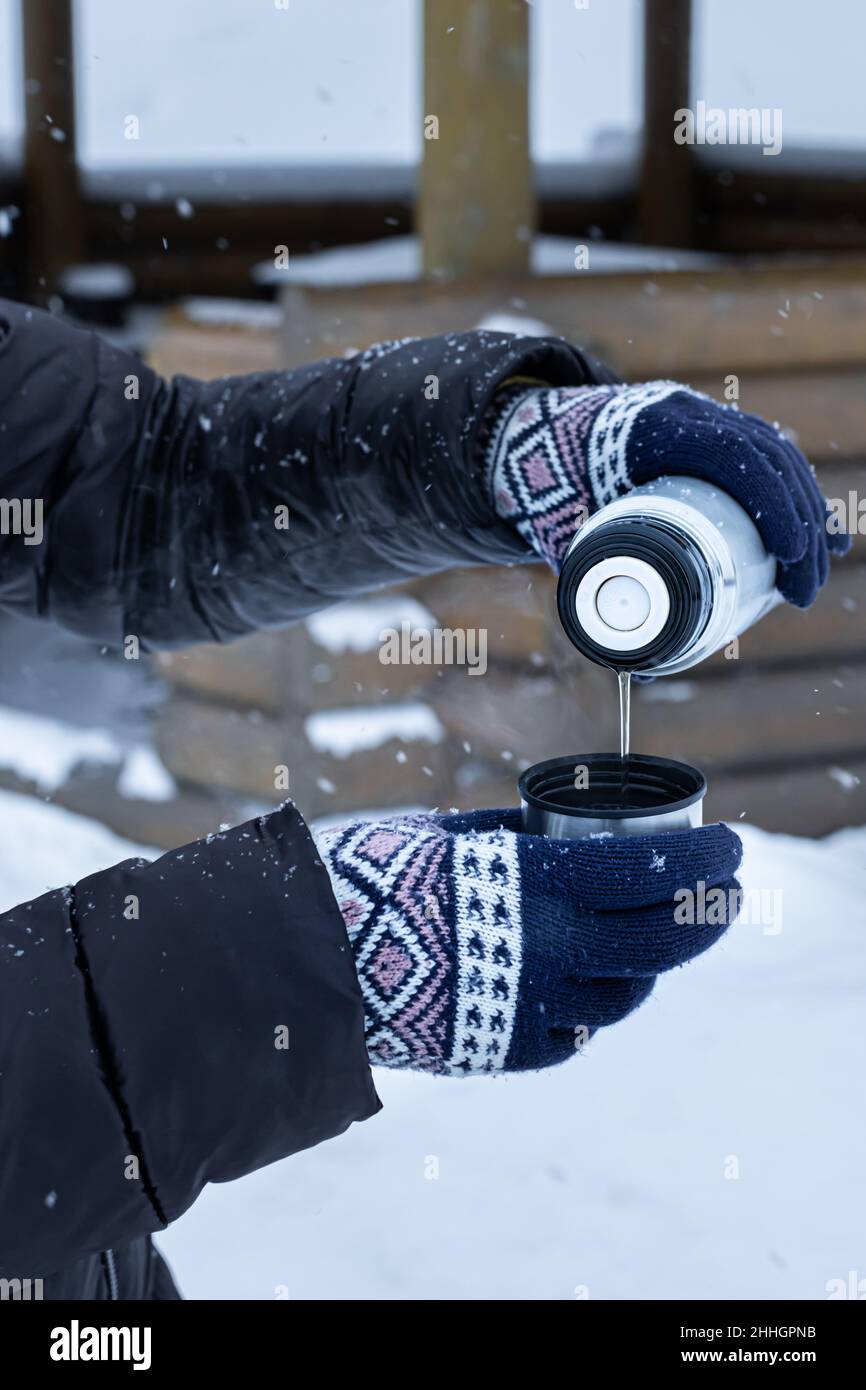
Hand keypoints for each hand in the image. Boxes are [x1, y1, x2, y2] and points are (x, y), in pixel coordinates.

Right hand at [316, 808, 741, 1075]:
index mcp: (537, 886)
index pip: (649, 873)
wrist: (310, 965)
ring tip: (653, 937)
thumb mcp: (448, 835)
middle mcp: (550, 951)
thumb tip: (559, 831)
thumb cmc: (371, 879)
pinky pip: (580, 1033)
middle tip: (727, 891)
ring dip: (652, 964)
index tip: (729, 843)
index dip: (703, 859)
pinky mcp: (511, 1052)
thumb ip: (514, 839)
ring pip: (628, 994)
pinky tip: (596, 985)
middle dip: (708, 914)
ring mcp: (535, 1009)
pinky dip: (597, 1006)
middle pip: (661, 941)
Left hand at [485, 381, 849, 606]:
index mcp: (660, 427)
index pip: (737, 457)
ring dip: (806, 517)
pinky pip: (770, 464)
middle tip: (801, 593)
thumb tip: (640, 673)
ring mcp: (709, 421)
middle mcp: (694, 415)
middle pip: (769, 464)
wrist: (541, 435)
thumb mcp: (566, 529)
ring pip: (778, 463)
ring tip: (813, 577)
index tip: (791, 558)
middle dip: (799, 529)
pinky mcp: (717, 437)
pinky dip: (796, 500)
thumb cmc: (556, 487)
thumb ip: (595, 590)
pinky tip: (821, 536)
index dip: (774, 505)